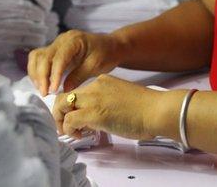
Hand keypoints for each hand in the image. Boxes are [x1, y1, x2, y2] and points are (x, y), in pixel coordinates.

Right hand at [27, 30, 124, 95]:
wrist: (110, 46)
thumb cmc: (106, 54)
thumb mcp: (95, 66)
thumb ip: (79, 76)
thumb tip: (63, 90)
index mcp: (74, 40)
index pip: (58, 58)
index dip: (54, 75)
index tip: (53, 90)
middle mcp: (61, 40)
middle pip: (43, 56)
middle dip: (41, 76)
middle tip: (45, 94)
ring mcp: (56, 44)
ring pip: (37, 56)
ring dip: (36, 74)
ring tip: (42, 89)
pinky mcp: (53, 50)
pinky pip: (38, 58)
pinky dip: (36, 71)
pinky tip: (41, 83)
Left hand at [51, 75, 171, 140]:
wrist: (157, 110)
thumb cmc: (146, 109)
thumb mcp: (121, 99)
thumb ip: (107, 103)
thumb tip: (98, 119)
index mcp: (101, 81)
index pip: (77, 91)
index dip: (72, 106)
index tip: (75, 118)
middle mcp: (94, 86)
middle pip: (64, 96)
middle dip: (59, 113)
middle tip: (64, 127)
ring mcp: (93, 99)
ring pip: (61, 105)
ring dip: (61, 121)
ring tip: (70, 132)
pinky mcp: (94, 113)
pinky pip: (69, 120)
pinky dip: (68, 129)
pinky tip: (79, 135)